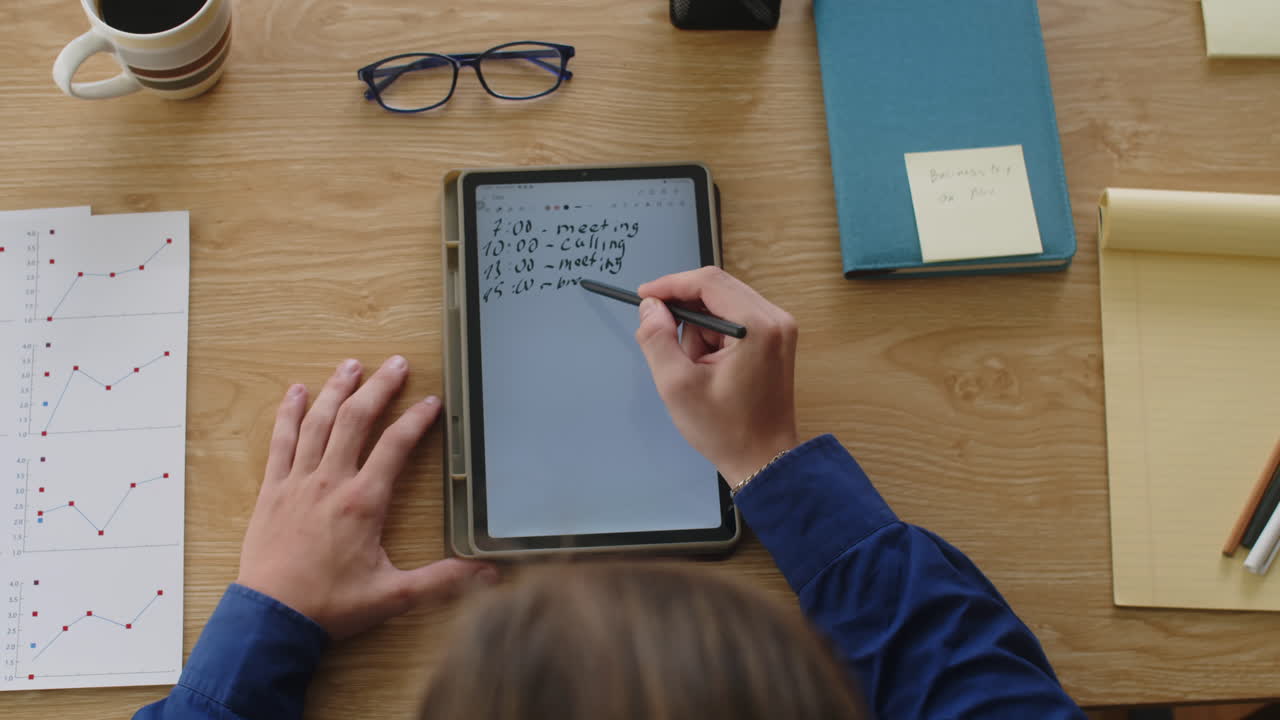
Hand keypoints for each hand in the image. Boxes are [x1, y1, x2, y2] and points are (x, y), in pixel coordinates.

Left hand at [236, 356, 496, 639]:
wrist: (272, 617)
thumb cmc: (331, 605)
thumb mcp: (394, 595)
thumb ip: (443, 580)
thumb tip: (487, 573)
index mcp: (363, 502)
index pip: (396, 446)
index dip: (417, 420)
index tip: (432, 402)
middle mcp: (330, 481)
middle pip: (356, 420)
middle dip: (379, 387)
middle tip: (396, 363)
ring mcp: (298, 482)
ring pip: (318, 422)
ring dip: (336, 389)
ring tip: (351, 365)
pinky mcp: (273, 490)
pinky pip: (281, 442)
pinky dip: (288, 414)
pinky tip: (295, 393)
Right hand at [635, 267, 800, 486]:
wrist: (764, 459)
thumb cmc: (727, 430)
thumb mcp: (677, 386)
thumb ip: (657, 339)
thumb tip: (650, 307)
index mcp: (757, 326)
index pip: (708, 282)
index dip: (670, 284)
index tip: (644, 297)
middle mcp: (775, 319)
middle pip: (717, 289)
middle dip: (686, 314)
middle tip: (668, 344)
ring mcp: (779, 328)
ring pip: (723, 305)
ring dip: (701, 330)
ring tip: (697, 369)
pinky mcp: (776, 339)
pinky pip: (735, 319)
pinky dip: (714, 337)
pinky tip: (710, 367)